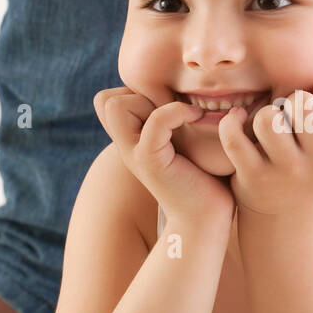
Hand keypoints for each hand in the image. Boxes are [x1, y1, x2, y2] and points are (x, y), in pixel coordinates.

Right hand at [93, 87, 233, 228]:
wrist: (207, 221)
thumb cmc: (206, 182)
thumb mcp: (188, 144)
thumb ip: (177, 122)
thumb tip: (191, 92)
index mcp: (133, 141)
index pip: (108, 100)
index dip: (136, 92)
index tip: (171, 102)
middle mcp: (127, 147)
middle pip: (105, 100)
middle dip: (139, 93)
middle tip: (174, 107)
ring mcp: (134, 154)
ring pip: (115, 106)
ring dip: (152, 101)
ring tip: (184, 113)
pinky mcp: (150, 162)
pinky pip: (154, 121)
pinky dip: (176, 112)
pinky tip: (197, 118)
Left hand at [217, 80, 312, 217]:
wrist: (285, 213)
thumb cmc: (312, 163)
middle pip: (303, 102)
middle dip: (292, 101)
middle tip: (291, 117)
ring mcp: (286, 171)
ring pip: (268, 118)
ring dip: (265, 115)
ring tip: (268, 126)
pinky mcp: (254, 177)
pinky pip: (234, 137)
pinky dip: (231, 122)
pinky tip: (237, 119)